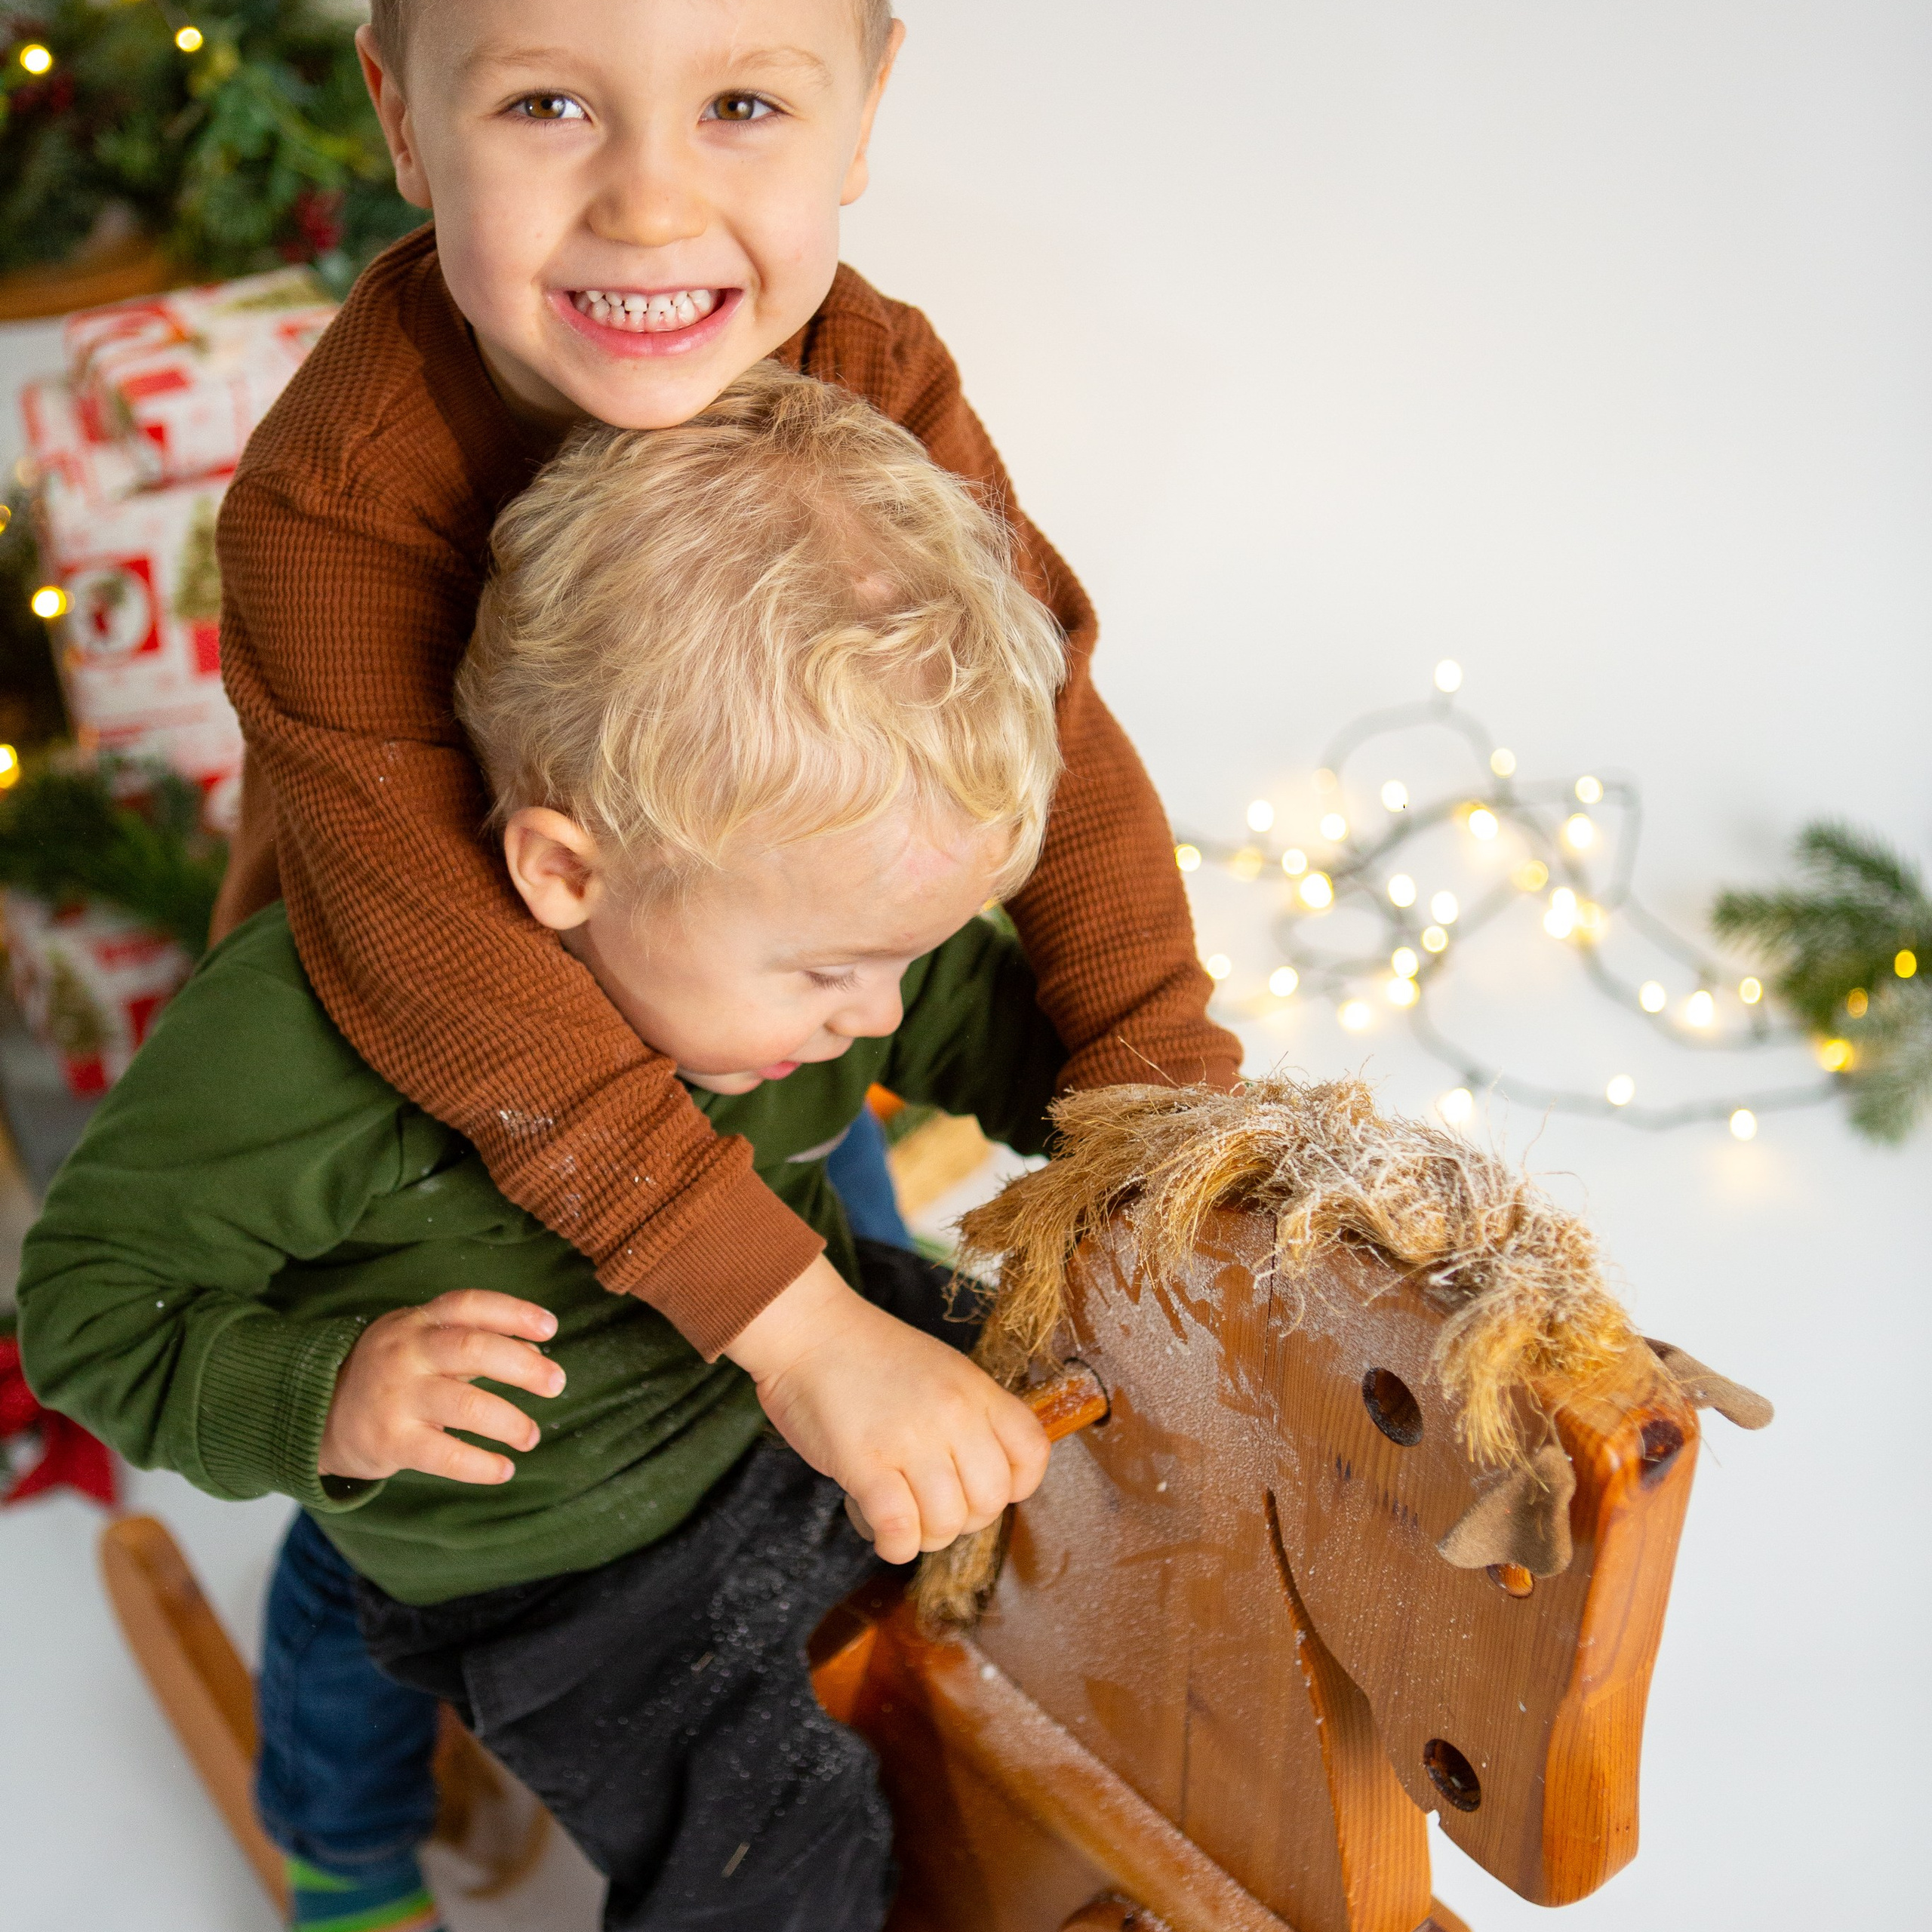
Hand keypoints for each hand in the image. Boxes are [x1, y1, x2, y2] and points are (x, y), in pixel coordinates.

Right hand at [319, 1290, 563, 1485]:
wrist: (315, 1413)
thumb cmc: (389, 1372)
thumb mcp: (421, 1342)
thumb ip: (475, 1343)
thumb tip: (537, 1355)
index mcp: (418, 1322)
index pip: (470, 1305)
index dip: (514, 1312)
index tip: (551, 1328)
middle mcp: (407, 1353)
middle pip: (474, 1348)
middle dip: (524, 1366)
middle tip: (556, 1384)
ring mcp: (397, 1397)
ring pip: (467, 1404)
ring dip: (510, 1422)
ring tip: (531, 1436)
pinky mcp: (390, 1441)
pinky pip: (446, 1455)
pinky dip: (482, 1465)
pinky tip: (504, 1469)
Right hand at [724, 1255, 1048, 1564]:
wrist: (808, 1332)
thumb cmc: (868, 1357)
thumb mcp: (942, 1371)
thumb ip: (969, 1417)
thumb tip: (980, 1481)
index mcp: (977, 1390)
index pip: (1032, 1453)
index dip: (1014, 1486)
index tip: (979, 1486)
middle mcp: (954, 1414)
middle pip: (990, 1502)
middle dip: (962, 1519)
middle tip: (928, 1503)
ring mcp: (911, 1438)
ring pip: (947, 1523)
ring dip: (924, 1534)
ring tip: (900, 1512)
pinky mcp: (866, 1462)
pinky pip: (900, 1529)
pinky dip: (894, 1544)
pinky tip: (880, 1530)